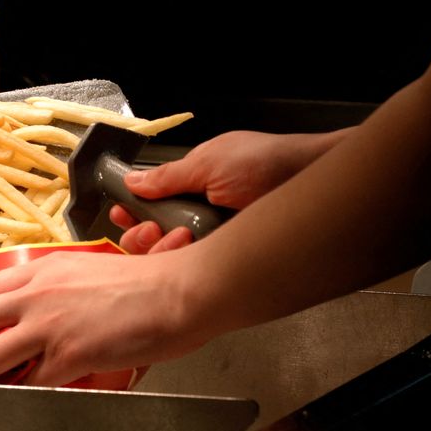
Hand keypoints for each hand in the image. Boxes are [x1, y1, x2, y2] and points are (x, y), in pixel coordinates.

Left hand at [0, 249, 201, 386]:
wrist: (178, 291)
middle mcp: (36, 294)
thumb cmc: (141, 283)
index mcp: (39, 271)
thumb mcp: (82, 271)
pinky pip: (26, 383)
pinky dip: (15, 393)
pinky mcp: (69, 355)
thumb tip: (26, 314)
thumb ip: (49, 289)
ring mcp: (50, 325)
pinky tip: (21, 392)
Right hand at [111, 129, 352, 251]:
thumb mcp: (208, 164)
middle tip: (150, 231)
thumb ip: (168, 177)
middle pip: (153, 236)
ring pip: (171, 257)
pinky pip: (197, 268)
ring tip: (179, 238)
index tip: (121, 216)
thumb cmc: (264, 163)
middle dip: (142, 236)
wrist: (309, 180)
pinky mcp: (227, 257)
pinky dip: (186, 264)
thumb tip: (133, 181)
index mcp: (191, 185)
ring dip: (163, 249)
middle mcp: (198, 214)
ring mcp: (212, 237)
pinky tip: (189, 255)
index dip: (132, 213)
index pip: (149, 204)